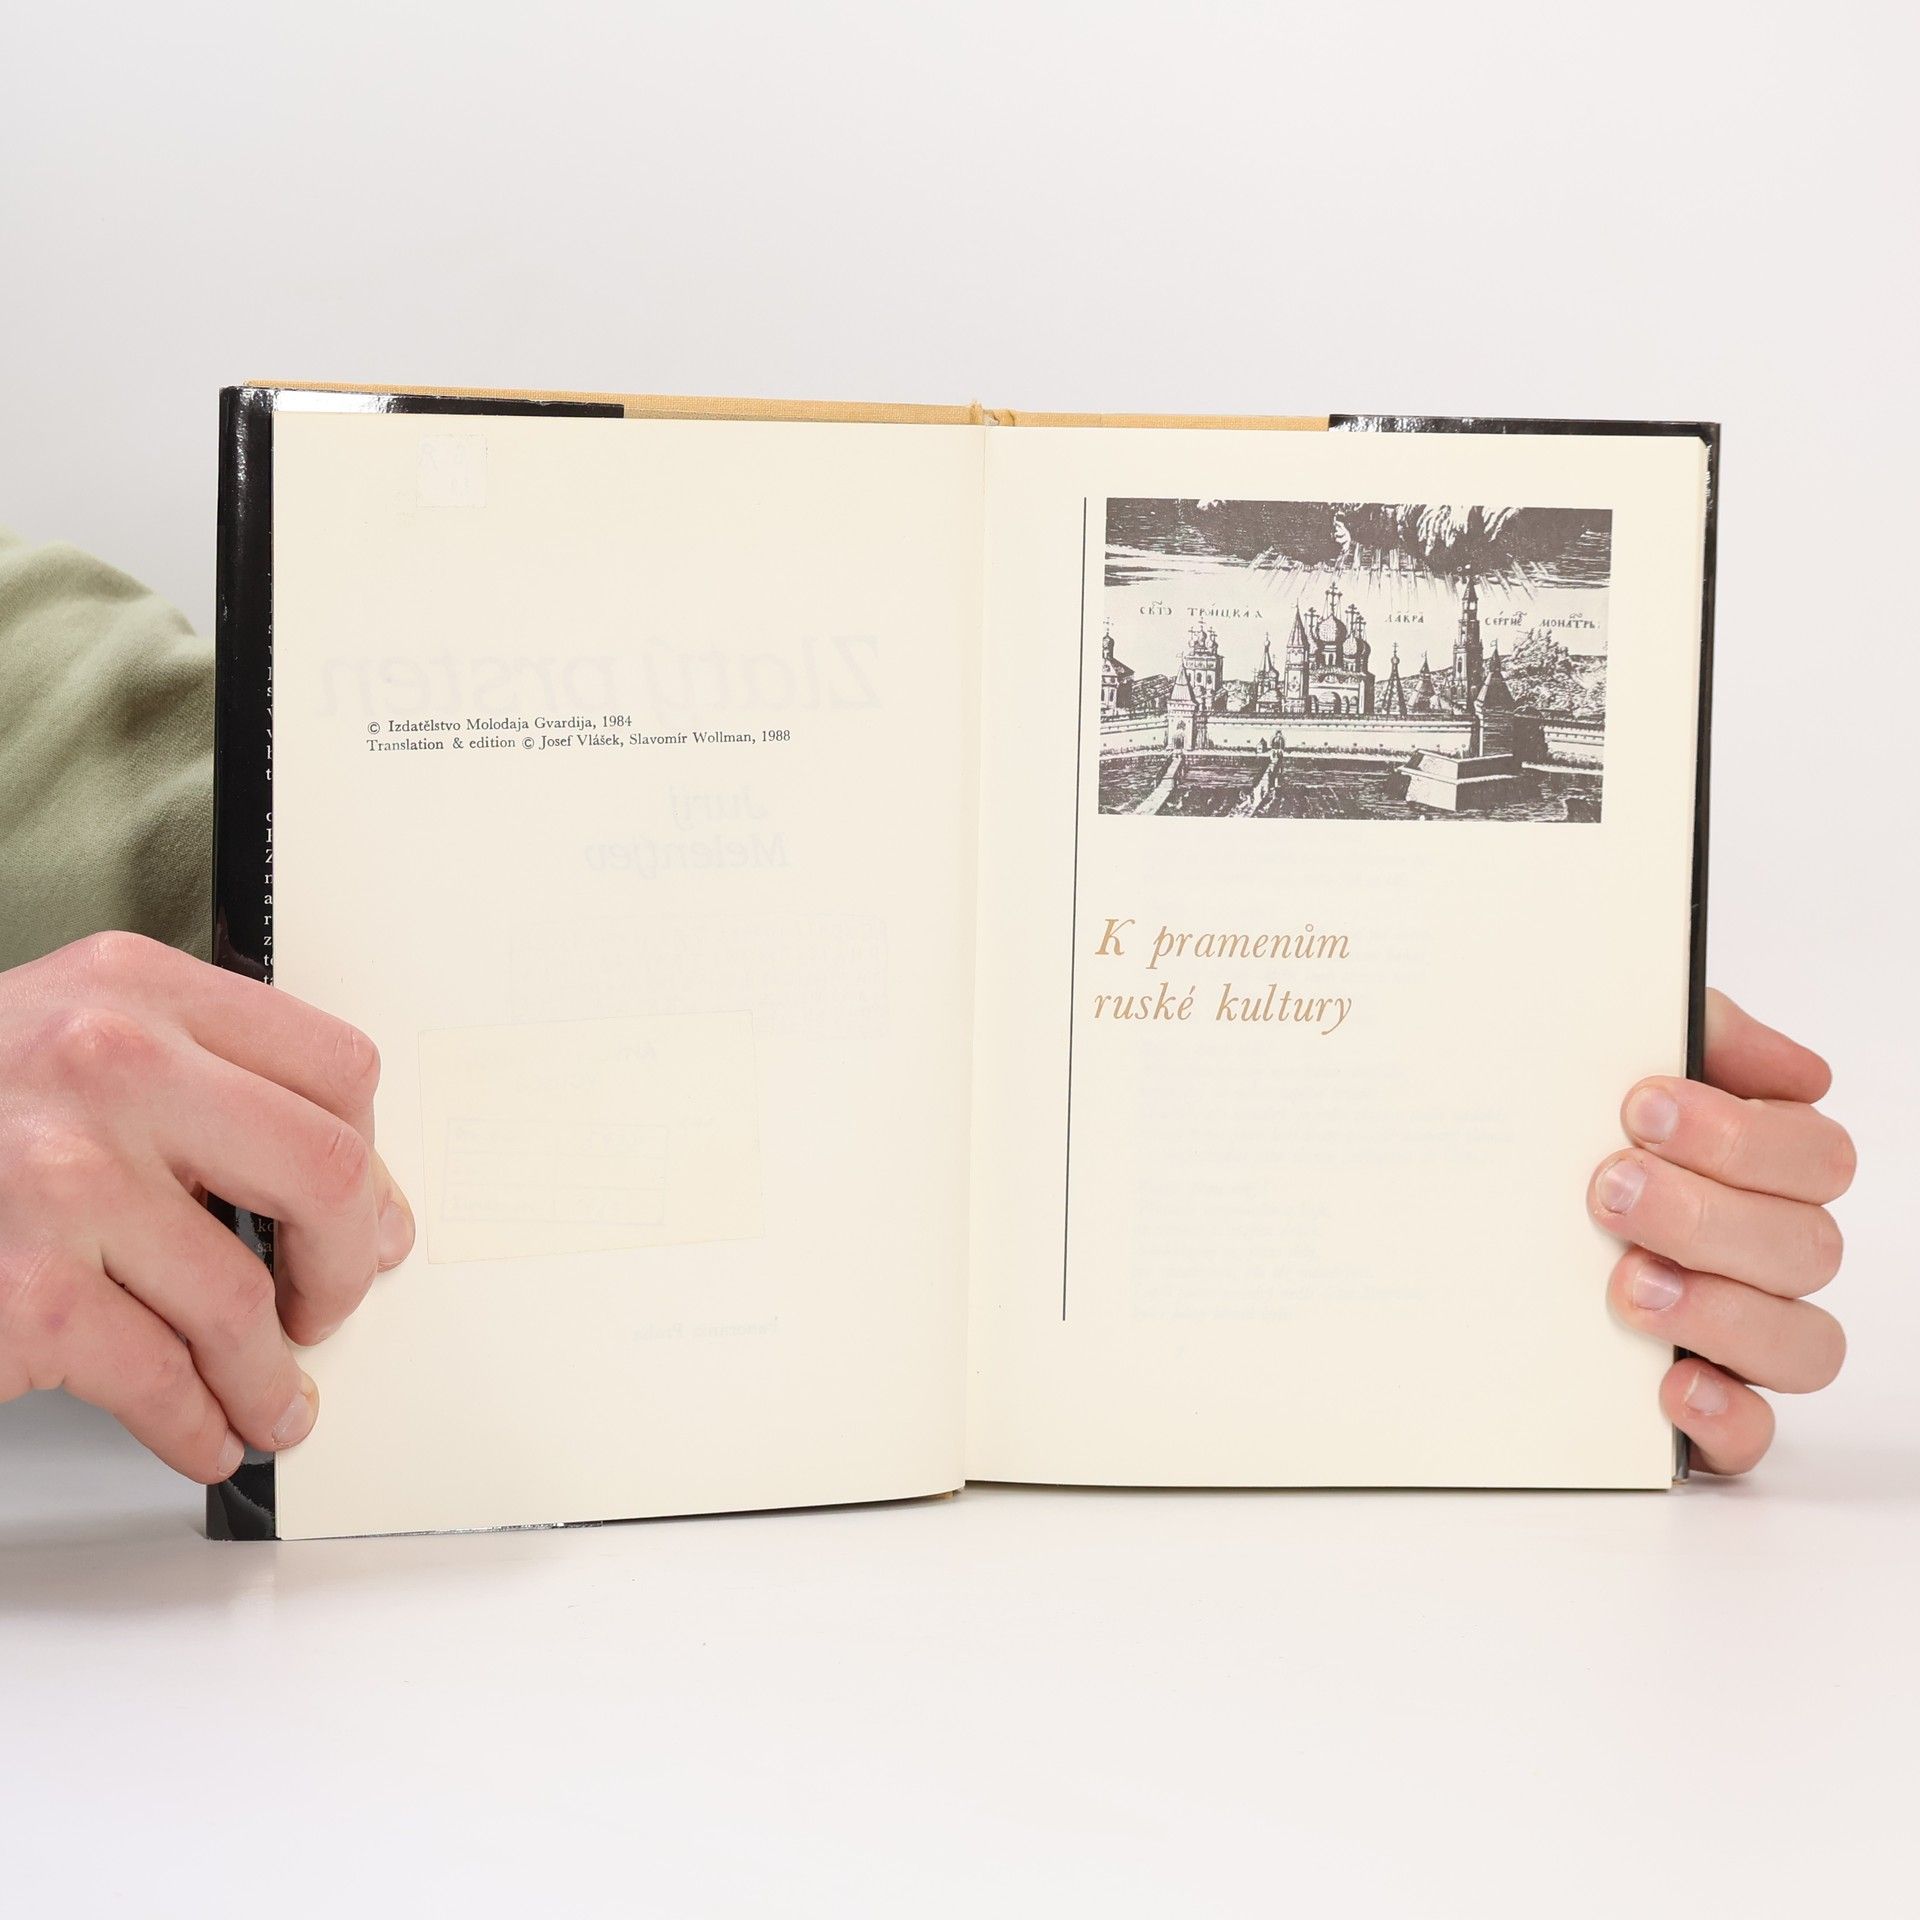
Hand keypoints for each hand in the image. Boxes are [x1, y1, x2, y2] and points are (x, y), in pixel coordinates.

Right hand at [0, 932, 413, 1481]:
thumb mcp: (57, 1037)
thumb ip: (183, 1073)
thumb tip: (332, 1178)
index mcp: (132, 988)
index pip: (334, 1066)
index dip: (371, 1159)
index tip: (369, 1213)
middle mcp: (106, 1065)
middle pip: (326, 1172)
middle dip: (347, 1265)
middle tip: (334, 1306)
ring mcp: (61, 1179)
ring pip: (245, 1301)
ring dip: (272, 1374)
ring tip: (274, 1398)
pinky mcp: (23, 1294)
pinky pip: (162, 1379)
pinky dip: (199, 1423)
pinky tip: (207, 1433)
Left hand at [1590, 988, 1852, 1474]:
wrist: (1441, 1204)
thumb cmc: (1547, 1123)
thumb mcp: (1596, 1051)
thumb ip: (1683, 1029)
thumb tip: (1775, 1060)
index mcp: (1755, 1168)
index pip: (1817, 1157)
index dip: (1743, 1136)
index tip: (1641, 1108)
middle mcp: (1760, 1253)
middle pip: (1809, 1246)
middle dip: (1707, 1214)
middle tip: (1608, 1190)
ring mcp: (1737, 1334)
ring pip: (1803, 1343)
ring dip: (1720, 1311)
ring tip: (1627, 1285)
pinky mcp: (1699, 1408)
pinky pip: (1753, 1437)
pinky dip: (1725, 1417)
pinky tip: (1671, 1384)